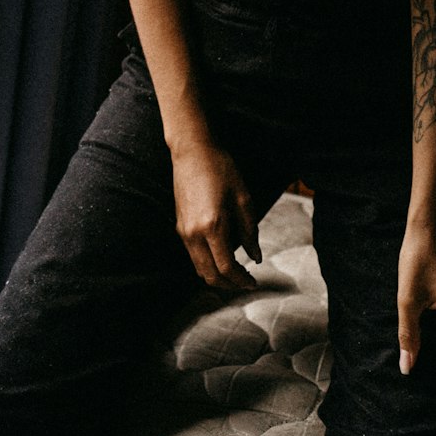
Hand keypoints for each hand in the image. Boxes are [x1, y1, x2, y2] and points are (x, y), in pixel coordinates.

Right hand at [170, 139, 260, 291]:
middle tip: (245, 283)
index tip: (253, 282)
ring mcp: (183, 232)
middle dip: (229, 285)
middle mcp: (194, 234)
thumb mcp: (243, 198)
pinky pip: (193, 256)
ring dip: (217, 277)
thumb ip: (250, 231)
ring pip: (199, 269)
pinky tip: (222, 257)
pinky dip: (207, 264)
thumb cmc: (221, 169)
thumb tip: (256, 257)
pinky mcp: (179, 227)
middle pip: (210, 275)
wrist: (192, 151)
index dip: (241, 280)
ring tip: (236, 273)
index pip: (226, 267)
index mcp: (213, 226)